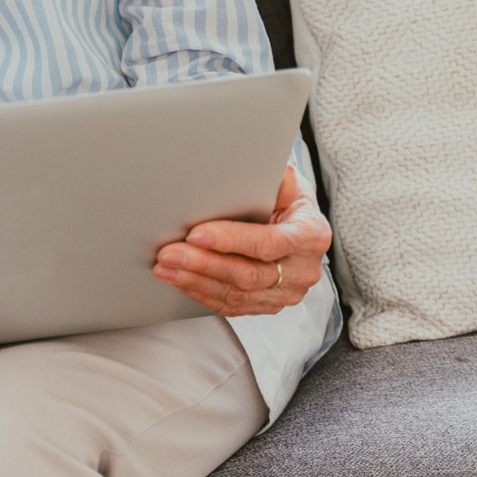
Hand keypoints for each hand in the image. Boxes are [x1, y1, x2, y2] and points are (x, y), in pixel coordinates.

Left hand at [154, 166, 330, 315]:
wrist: (299, 229)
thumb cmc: (290, 204)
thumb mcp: (292, 186)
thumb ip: (281, 181)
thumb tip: (274, 171)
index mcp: (311, 236)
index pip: (268, 243)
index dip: (231, 240)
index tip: (196, 235)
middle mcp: (303, 270)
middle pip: (248, 274)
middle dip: (203, 264)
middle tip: (170, 254)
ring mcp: (287, 292)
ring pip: (237, 295)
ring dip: (196, 281)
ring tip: (165, 268)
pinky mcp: (269, 304)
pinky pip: (233, 306)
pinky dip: (203, 293)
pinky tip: (181, 281)